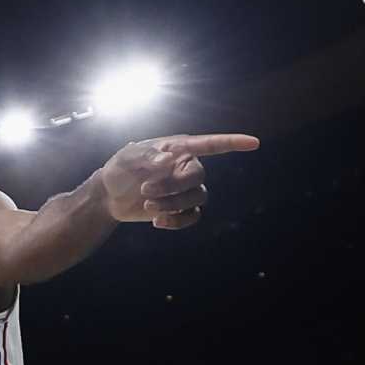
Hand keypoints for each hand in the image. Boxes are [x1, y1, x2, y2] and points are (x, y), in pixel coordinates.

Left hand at [96, 133, 257, 228]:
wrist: (109, 195)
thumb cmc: (119, 169)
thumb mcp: (127, 158)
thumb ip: (147, 156)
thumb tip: (169, 158)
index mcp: (178, 149)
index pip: (210, 144)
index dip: (232, 143)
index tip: (254, 142)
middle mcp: (186, 167)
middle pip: (198, 177)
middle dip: (173, 187)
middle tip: (145, 191)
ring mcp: (185, 189)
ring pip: (197, 198)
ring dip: (172, 204)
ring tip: (147, 205)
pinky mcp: (180, 208)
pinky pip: (193, 217)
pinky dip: (177, 222)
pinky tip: (156, 222)